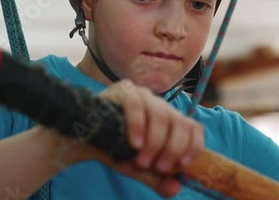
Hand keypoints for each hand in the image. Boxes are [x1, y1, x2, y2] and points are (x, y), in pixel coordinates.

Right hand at [100, 79, 204, 195]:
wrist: (85, 140)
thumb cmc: (116, 151)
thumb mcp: (139, 169)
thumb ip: (158, 180)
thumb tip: (176, 187)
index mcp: (170, 121)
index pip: (193, 127)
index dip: (193, 145)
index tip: (182, 165)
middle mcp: (161, 105)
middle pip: (180, 122)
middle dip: (172, 148)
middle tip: (158, 167)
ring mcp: (144, 95)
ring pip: (162, 115)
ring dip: (155, 142)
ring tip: (142, 161)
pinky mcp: (126, 90)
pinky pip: (137, 105)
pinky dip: (138, 127)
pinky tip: (134, 144)